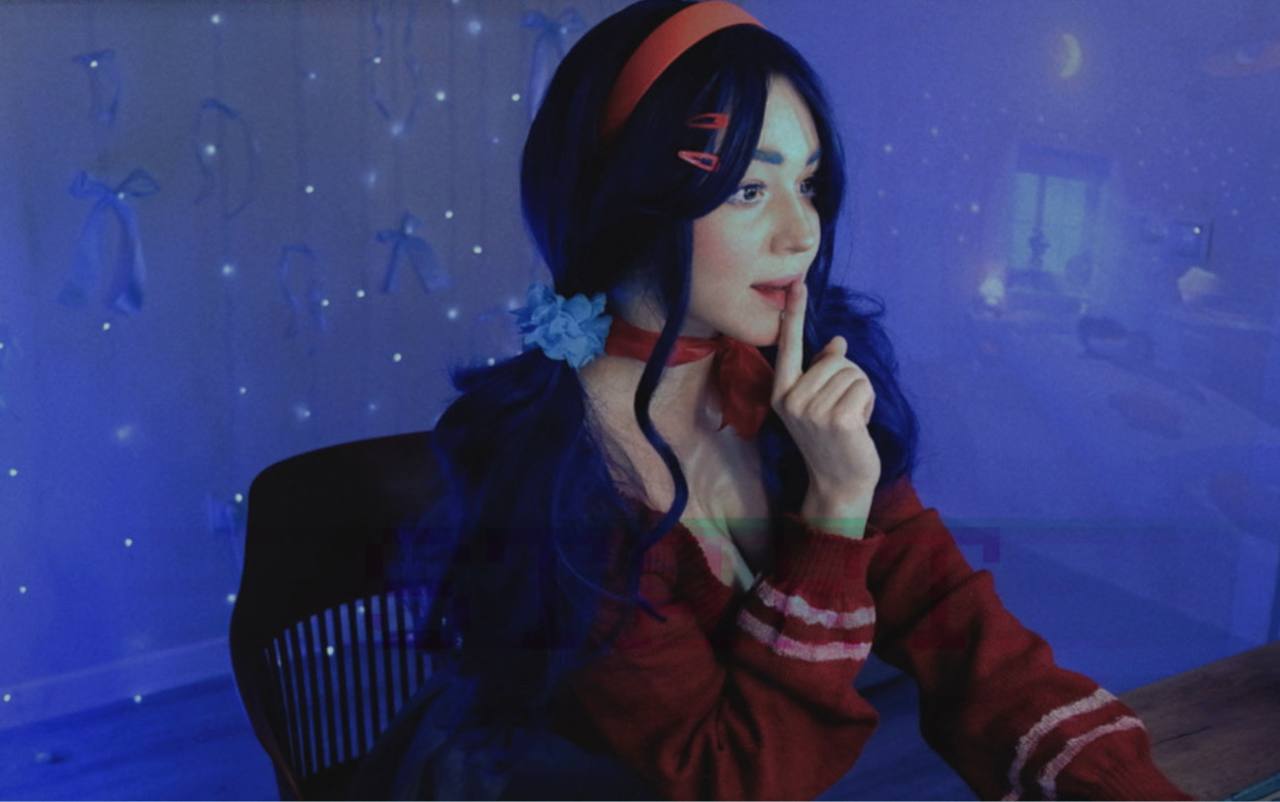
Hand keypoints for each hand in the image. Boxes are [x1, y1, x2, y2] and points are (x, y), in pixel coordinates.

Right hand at [771, 280, 881, 502]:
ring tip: (851, 418)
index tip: (798, 284)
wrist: (839, 482)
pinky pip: (864, 387)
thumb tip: (837, 342)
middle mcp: (792, 400)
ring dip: (861, 392)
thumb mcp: (818, 403)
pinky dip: (869, 402)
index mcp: (782, 393)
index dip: (794, 314)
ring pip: (852, 372)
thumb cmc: (832, 440)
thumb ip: (822, 371)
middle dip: (850, 377)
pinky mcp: (838, 419)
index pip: (788, 347)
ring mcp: (813, 411)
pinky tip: (860, 424)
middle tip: (843, 409)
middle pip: (835, 359)